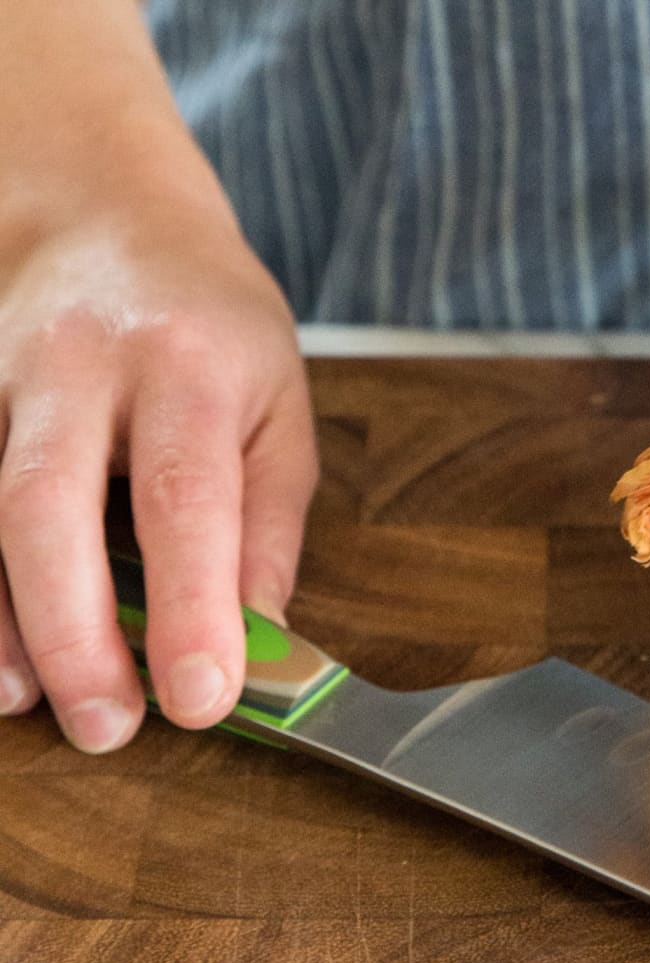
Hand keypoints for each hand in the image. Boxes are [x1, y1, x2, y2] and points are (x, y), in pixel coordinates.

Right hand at [0, 175, 318, 750]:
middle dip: (72, 629)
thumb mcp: (278, 403)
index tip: (203, 696)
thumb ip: (270, 521)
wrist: (100, 212)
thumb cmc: (210, 325)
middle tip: (108, 726)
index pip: (186, 497)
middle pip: (46, 504)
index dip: (192, 605)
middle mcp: (78, 362)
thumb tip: (262, 636)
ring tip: (34, 704)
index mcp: (188, 362)